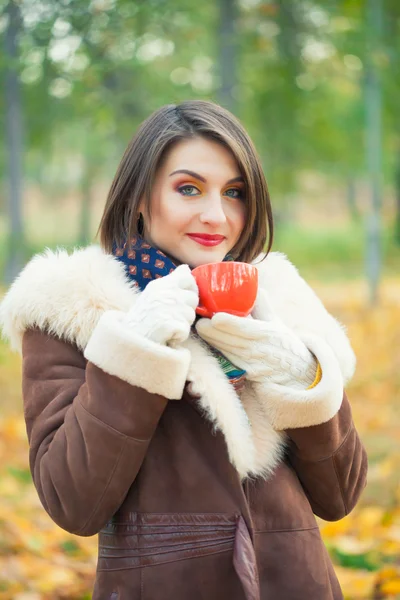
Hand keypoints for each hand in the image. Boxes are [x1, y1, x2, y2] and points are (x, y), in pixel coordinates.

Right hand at [126, 265, 198, 345]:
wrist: (128, 340)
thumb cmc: (142, 318)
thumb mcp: (153, 294)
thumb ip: (171, 281)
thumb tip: (186, 268)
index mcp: (160, 284)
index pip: (188, 278)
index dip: (191, 289)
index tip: (182, 299)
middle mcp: (164, 293)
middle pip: (193, 298)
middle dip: (186, 309)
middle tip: (170, 316)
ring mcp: (168, 309)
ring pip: (191, 316)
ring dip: (182, 324)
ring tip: (166, 326)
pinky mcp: (170, 325)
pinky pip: (185, 331)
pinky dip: (178, 337)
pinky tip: (165, 336)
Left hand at [196, 289, 317, 388]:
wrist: (297, 372)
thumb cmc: (284, 343)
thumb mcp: (276, 321)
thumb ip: (261, 304)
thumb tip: (250, 284)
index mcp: (268, 334)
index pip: (246, 329)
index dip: (229, 324)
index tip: (215, 317)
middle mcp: (259, 350)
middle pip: (229, 341)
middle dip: (211, 331)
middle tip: (199, 319)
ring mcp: (251, 364)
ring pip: (226, 350)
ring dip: (211, 339)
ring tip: (201, 327)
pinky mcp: (246, 373)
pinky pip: (228, 358)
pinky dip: (218, 348)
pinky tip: (210, 339)